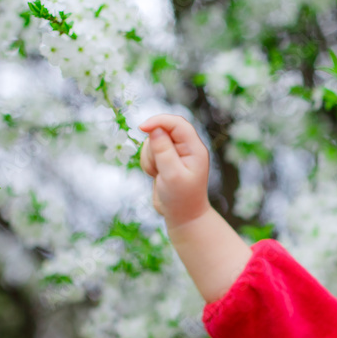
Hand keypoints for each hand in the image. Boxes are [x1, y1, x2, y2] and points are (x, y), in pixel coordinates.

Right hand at [139, 114, 210, 228]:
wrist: (182, 217)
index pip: (177, 123)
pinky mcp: (166, 159)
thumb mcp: (172, 175)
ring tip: (158, 175)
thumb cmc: (181, 198)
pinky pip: (149, 152)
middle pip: (162, 130)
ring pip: (153, 141)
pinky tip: (156, 176)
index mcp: (195, 148)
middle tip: (158, 168)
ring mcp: (176, 153)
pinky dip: (148, 163)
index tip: (142, 128)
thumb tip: (155, 129)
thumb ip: (163, 151)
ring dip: (149, 157)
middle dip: (153, 147)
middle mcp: (187, 147)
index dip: (159, 121)